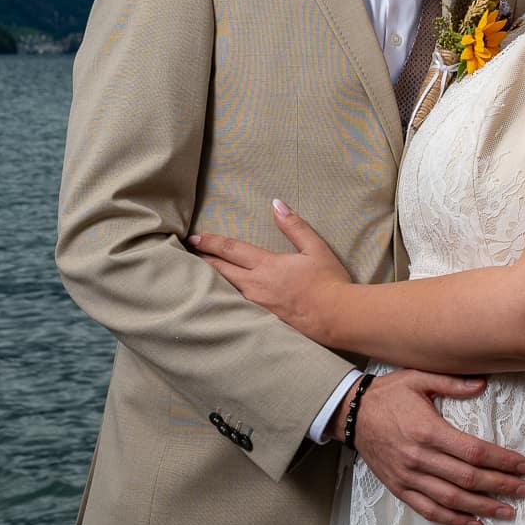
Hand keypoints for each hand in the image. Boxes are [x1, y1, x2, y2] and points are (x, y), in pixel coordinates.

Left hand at [191, 199, 349, 340]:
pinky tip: (217, 299)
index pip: (231, 250)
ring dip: (210, 280)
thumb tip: (277, 204)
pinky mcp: (260, 320)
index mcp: (267, 265)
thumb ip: (294, 226)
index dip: (211, 242)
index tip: (195, 238)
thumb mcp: (315, 249)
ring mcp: (255, 306)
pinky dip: (222, 298)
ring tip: (197, 274)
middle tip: (188, 253)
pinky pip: (235, 306)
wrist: (336, 317)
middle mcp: (255, 285)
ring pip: (224, 290)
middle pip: (220, 271)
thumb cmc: (329, 282)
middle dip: (203, 260)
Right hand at [343, 370, 524, 524]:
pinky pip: (429, 510)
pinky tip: (475, 523)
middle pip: (469, 479)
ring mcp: (408, 477)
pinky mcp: (399, 488)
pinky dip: (453, 519)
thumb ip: (452, 382)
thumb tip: (484, 382)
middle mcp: (420, 458)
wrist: (350, 414)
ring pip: (452, 499)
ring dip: (483, 507)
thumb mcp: (419, 378)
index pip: (475, 452)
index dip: (503, 461)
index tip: (524, 466)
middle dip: (502, 486)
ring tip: (508, 511)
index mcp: (429, 431)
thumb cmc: (388, 394)